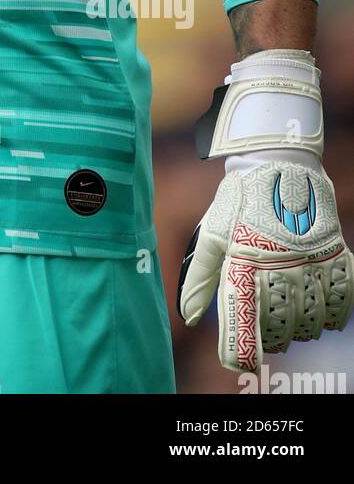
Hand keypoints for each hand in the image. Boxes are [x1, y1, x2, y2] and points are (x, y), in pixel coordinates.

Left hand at [179, 156, 353, 371]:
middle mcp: (280, 271)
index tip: (237, 359)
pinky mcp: (335, 257)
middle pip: (279, 333)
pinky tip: (317, 306)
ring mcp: (311, 265)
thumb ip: (198, 279)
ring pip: (310, 323)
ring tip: (287, 313)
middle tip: (262, 327)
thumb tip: (187, 318)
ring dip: (297, 327)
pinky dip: (330, 313)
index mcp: (244, 267)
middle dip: (268, 338)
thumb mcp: (211, 235)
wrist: (278, 165)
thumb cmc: (239, 202)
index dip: (239, 352)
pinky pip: (340, 303)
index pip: (243, 328)